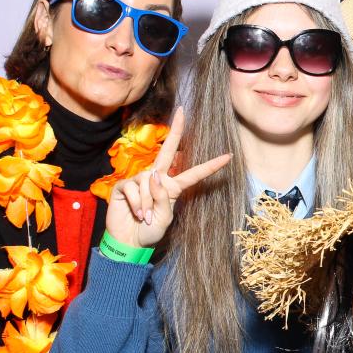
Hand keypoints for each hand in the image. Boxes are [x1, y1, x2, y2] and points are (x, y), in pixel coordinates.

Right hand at [104, 108, 231, 247]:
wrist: (128, 241)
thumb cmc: (150, 230)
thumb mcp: (164, 218)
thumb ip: (163, 197)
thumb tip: (155, 175)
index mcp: (173, 187)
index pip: (194, 174)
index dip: (211, 166)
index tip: (228, 156)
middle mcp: (158, 178)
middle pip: (168, 150)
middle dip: (175, 130)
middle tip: (182, 111)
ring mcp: (140, 180)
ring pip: (149, 182)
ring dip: (147, 204)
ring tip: (145, 217)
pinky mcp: (124, 185)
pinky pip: (134, 189)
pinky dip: (137, 204)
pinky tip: (136, 213)